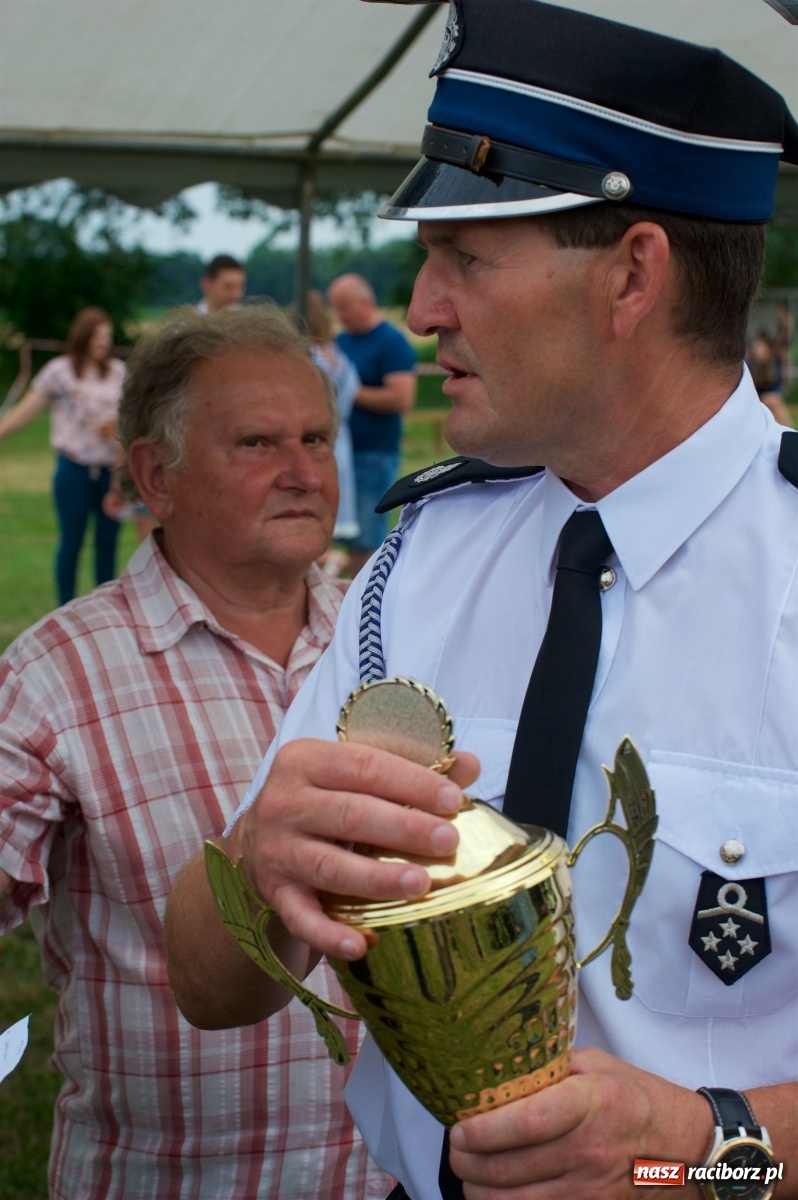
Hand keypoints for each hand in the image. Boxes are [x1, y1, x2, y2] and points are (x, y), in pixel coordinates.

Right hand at [234, 737, 479, 961]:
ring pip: (330, 866)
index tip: (454, 800)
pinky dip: (328, 933)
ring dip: (376, 877)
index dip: (412, 782)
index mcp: (306, 759)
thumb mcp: (354, 773)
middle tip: (448, 841)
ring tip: (421, 885)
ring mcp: (276, 850)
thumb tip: (469, 764)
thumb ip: (410, 766)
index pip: (365, 765)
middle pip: (350, 814)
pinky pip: (300, 917)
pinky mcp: (274, 892)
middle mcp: (283, 802)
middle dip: (403, 828)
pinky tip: (360, 944)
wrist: (257, 841)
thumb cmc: (323, 799)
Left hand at [447, 1047, 712, 1198]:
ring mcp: (591, 1190)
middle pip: (510, 1168)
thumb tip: (500, 1072)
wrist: (689, 1148)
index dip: (483, 1130)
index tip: (458, 1128)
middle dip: (467, 1163)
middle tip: (455, 1149)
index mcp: (589, 1103)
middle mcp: (588, 1151)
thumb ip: (551, 1069)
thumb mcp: (597, 1066)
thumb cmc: (639, 1099)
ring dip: (480, 1192)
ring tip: (468, 1174)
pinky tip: (495, 1195)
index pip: (525, 1122)